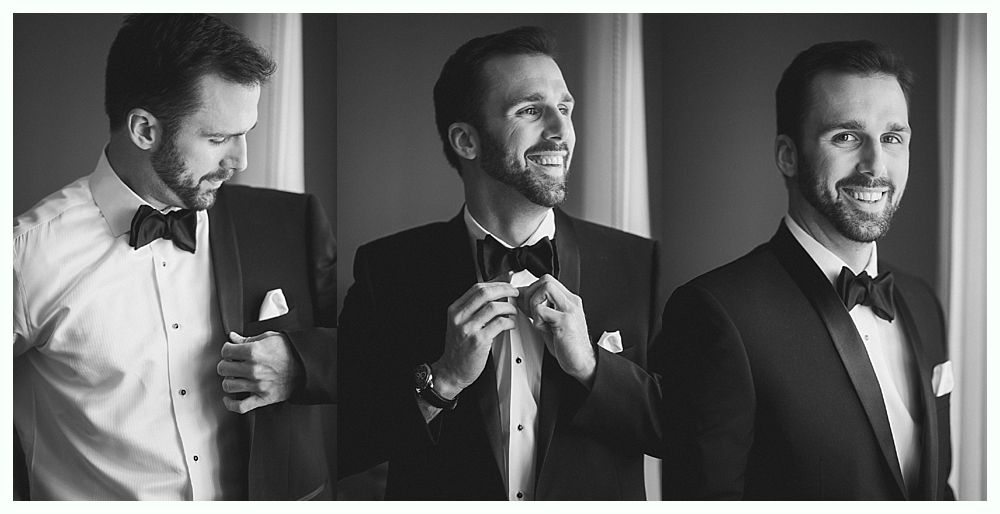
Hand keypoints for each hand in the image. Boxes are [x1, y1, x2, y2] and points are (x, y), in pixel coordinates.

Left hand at [217, 330, 302, 413]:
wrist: (307, 366)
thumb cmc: (290, 351)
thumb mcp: (270, 337)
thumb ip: (248, 339)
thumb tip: (233, 338)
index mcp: (254, 352)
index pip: (226, 351)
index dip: (226, 349)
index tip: (230, 351)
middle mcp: (254, 369)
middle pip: (223, 368)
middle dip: (225, 364)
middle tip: (231, 363)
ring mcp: (257, 385)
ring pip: (228, 385)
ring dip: (228, 381)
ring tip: (233, 377)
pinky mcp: (263, 398)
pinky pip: (240, 406)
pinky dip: (230, 404)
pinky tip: (229, 398)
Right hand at [433, 281, 518, 398]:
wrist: (451, 370)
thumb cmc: (459, 348)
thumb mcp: (459, 324)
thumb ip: (473, 310)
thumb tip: (495, 294)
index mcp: (455, 310)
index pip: (477, 288)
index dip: (495, 283)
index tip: (506, 283)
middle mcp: (460, 317)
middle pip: (485, 293)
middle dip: (504, 289)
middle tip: (515, 292)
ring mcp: (469, 329)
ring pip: (494, 307)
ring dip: (509, 307)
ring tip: (513, 311)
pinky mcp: (479, 341)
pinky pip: (499, 324)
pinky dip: (509, 321)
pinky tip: (511, 324)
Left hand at [518, 275, 595, 385]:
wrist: (582, 362)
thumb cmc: (567, 346)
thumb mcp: (549, 323)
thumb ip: (537, 308)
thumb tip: (520, 297)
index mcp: (568, 301)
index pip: (547, 281)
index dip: (532, 290)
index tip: (526, 304)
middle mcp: (571, 302)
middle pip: (546, 279)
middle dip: (531, 293)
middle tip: (529, 310)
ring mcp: (570, 309)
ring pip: (545, 288)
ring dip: (534, 303)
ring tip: (538, 319)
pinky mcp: (565, 320)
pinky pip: (542, 310)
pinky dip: (537, 319)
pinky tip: (543, 329)